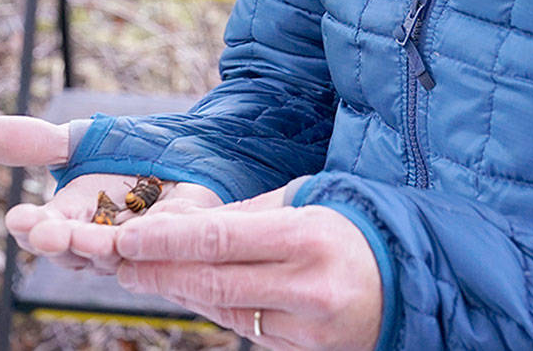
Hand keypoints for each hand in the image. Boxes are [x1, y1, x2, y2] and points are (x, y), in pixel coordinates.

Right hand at [0, 115, 222, 271]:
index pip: (43, 228)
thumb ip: (32, 143)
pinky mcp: (181, 238)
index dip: (31, 227)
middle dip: (62, 243)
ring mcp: (141, 243)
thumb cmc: (129, 151)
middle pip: (75, 251)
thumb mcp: (77, 141)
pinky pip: (168, 246)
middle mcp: (102, 238)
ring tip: (91, 240)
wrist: (192, 147)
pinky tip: (146, 233)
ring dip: (103, 250)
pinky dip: (156, 242)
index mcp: (72, 217)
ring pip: (118, 256)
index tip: (19, 219)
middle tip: (47, 234)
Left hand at [112, 186, 381, 349]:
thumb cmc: (350, 230)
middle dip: (158, 273)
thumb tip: (182, 223)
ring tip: (143, 274)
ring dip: (179, 292)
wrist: (411, 280)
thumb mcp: (306, 203)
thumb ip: (245, 215)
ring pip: (224, 311)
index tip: (127, 238)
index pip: (220, 239)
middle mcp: (307, 286)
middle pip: (213, 283)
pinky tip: (191, 292)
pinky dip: (215, 310)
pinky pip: (247, 330)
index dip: (166, 241)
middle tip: (121, 262)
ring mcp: (308, 328)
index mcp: (306, 237)